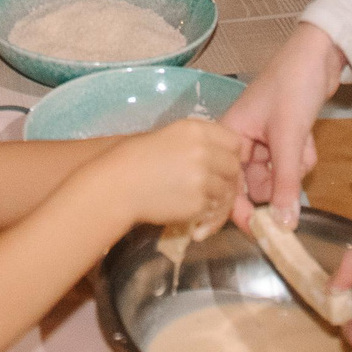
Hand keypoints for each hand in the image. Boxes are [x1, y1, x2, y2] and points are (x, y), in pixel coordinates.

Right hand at [91, 119, 241, 237]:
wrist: (118, 185)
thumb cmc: (135, 158)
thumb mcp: (169, 136)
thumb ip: (198, 142)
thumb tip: (220, 156)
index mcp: (196, 130)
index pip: (234, 141)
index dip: (231, 154)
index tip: (222, 164)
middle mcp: (203, 151)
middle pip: (234, 167)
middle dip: (228, 179)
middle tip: (216, 189)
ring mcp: (202, 178)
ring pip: (227, 192)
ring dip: (220, 201)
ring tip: (205, 207)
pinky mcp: (197, 203)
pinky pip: (214, 211)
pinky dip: (210, 217)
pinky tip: (198, 221)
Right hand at [223, 24, 345, 226]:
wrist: (319, 54)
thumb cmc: (292, 87)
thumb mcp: (288, 138)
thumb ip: (284, 182)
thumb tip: (283, 224)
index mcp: (228, 135)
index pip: (227, 184)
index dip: (237, 210)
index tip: (257, 234)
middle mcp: (241, 141)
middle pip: (255, 184)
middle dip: (279, 181)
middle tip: (292, 167)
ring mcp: (263, 140)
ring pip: (278, 176)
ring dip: (295, 167)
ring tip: (303, 143)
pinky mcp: (283, 137)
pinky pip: (291, 164)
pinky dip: (302, 156)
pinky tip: (308, 138)